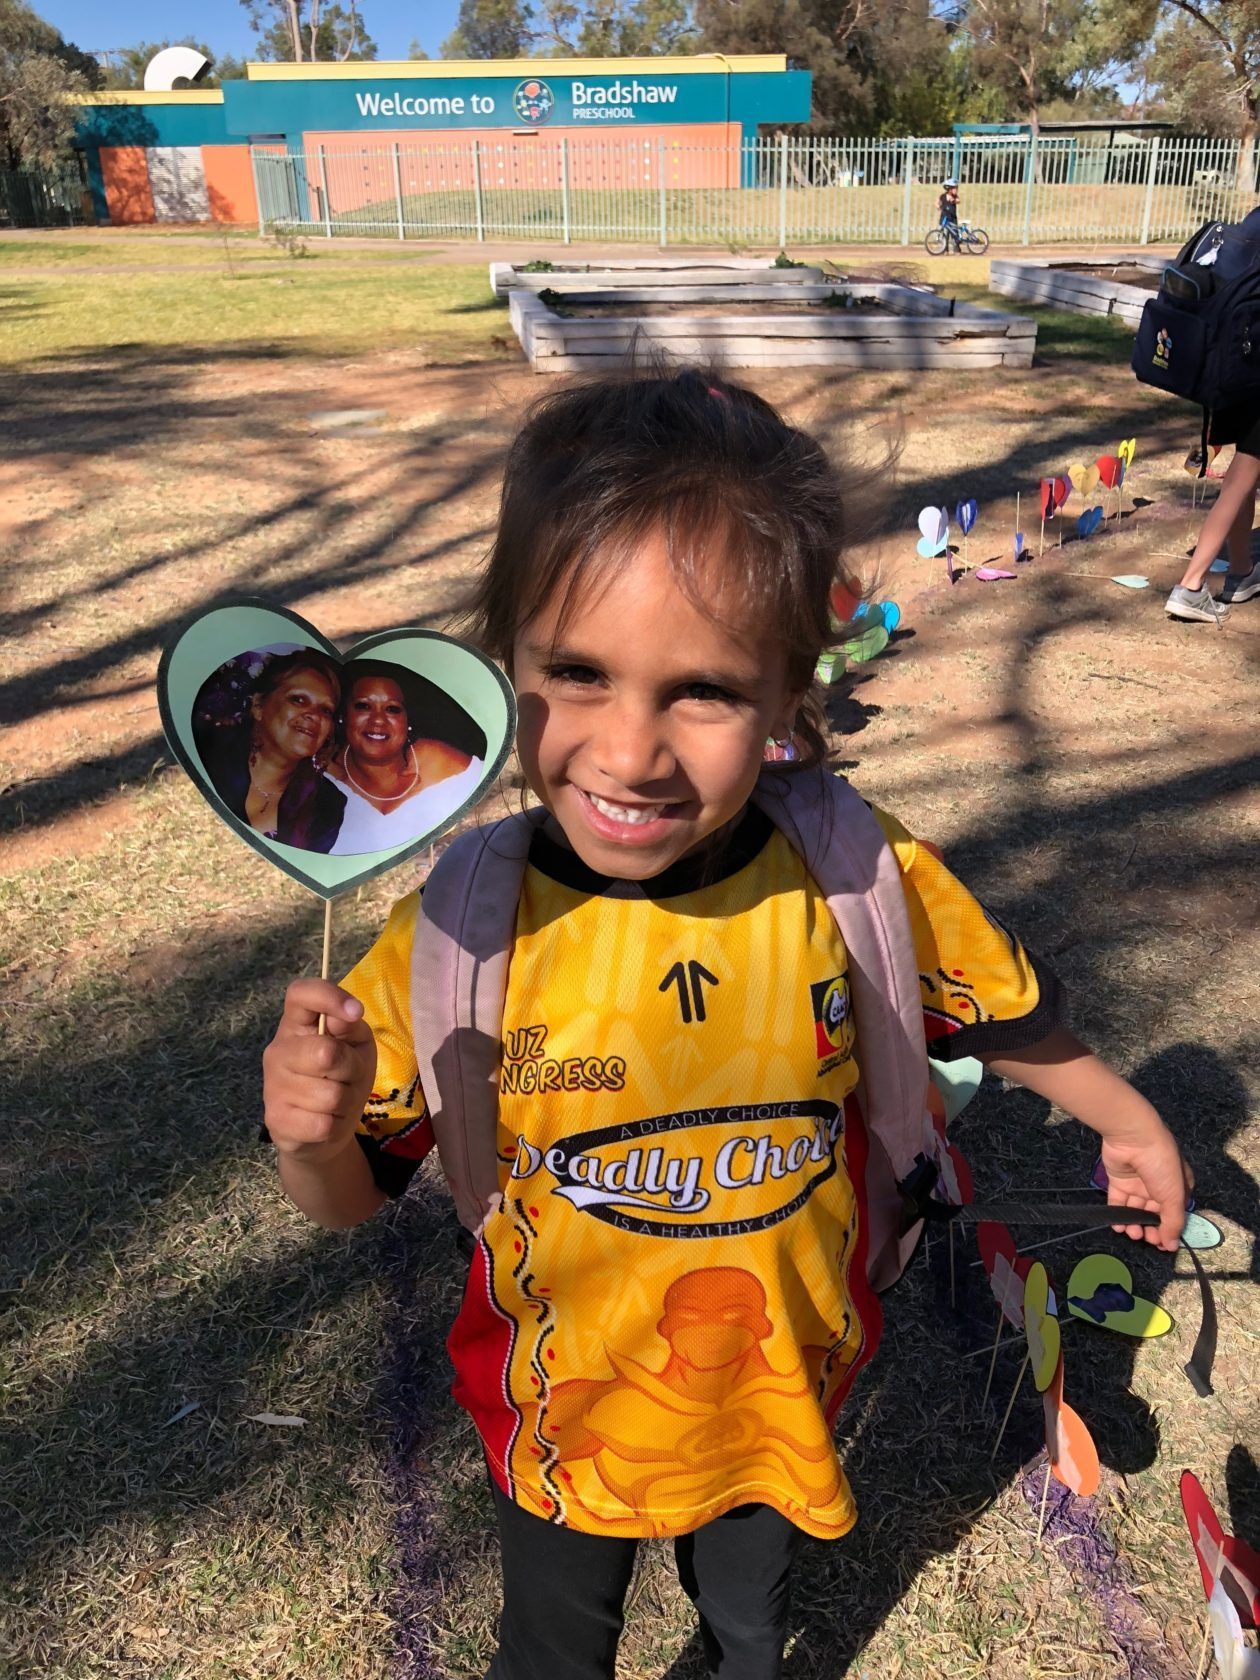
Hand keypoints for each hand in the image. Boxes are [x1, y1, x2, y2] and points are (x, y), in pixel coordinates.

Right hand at [262, 979, 377, 1164]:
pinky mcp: (276, 1120)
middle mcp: (278, 1050)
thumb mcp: (356, 1046)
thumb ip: (350, 1027)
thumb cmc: (342, 1076)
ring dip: (345, 1101)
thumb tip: (348, 1013)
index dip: (328, 996)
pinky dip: (335, 1125)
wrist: (322, 1130)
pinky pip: (323, 1124)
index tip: (355, 1013)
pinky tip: (324, 1121)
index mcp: (297, 1024)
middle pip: (326, 1053)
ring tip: (336, 1102)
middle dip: (351, 1070)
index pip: (300, 993)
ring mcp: (273, 1085)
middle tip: (347, 1077)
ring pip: (331, 1094)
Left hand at [1100, 1124, 1193, 1251]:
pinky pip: (1118, 1202)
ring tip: (1132, 1232)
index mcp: (1178, 1187)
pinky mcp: (1119, 1181)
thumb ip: (1173, 1222)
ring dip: (1134, 1224)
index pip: (1174, 1213)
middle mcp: (1158, 1186)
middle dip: (1150, 1229)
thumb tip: (1172, 1246)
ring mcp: (1138, 1183)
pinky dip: (1118, 1214)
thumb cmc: (1161, 1164)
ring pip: (1136, 1209)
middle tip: (1146, 1238)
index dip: (1169, 1229)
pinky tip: (1118, 1225)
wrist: (1134, 1138)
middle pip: (1154, 1213)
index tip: (1163, 1245)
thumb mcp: (1174, 1195)